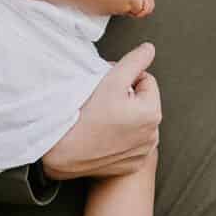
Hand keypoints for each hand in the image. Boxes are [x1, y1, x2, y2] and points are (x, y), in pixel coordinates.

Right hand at [41, 43, 160, 179]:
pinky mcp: (131, 166)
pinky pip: (130, 144)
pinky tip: (103, 136)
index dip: (125, 78)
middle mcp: (153, 136)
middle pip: (142, 103)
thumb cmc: (85, 113)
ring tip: (101, 120)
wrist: (62, 151)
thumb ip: (135, 61)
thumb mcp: (112, 79)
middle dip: (127, 98)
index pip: (145, 81)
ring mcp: (142, 154)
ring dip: (125, 117)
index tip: (106, 86)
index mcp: (153, 113)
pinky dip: (121, 138)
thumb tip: (150, 49)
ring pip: (136, 123)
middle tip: (101, 102)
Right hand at [86, 0, 154, 17]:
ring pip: (119, 10)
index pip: (141, 5)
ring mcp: (111, 10)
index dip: (140, 0)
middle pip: (131, 9)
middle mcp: (122, 7)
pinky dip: (107, 4)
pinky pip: (107, 10)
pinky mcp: (100, 12)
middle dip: (131, 3)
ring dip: (119, 3)